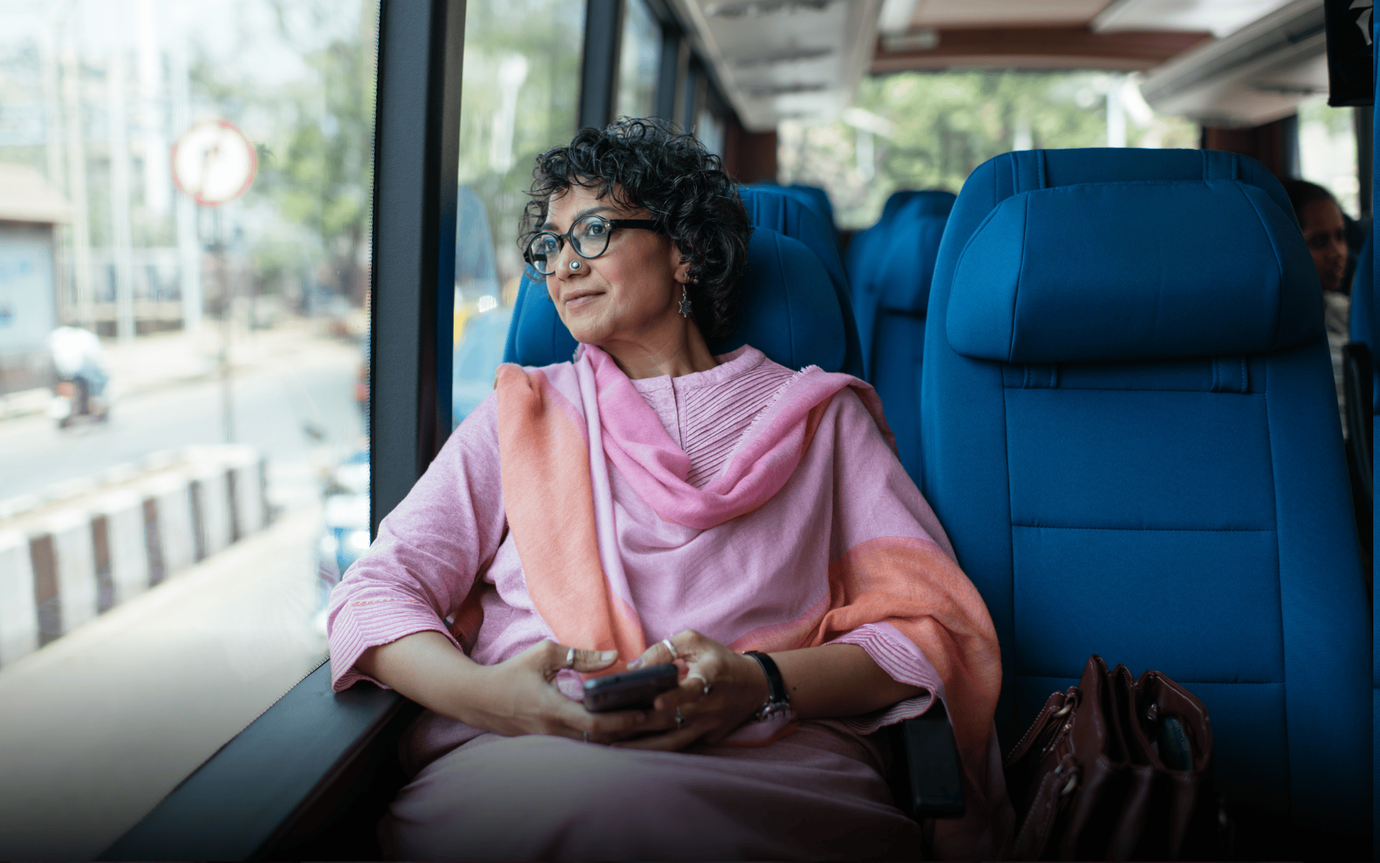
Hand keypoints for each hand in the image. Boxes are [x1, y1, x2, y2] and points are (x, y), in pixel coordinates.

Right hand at [464, 640, 648, 742]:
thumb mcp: (544, 655)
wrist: (476, 698)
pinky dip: (597, 736)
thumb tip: (614, 656)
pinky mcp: (545, 741)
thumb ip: (581, 656)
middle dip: (625, 730)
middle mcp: (553, 730)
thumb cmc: (510, 672)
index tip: (643, 712)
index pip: (595, 724)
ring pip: (589, 744)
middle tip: (650, 718)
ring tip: (636, 720)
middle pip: (599, 739)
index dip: (622, 720)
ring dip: (613, 734)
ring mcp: (548, 740)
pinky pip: (578, 742)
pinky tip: (611, 724)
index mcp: (553, 709)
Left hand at [612, 630, 770, 750]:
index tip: (656, 702)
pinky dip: (657, 748)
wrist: (755, 684)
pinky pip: (680, 745)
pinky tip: (634, 749)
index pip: (693, 689)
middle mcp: (711, 705)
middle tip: (611, 725)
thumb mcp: (695, 641)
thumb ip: (664, 649)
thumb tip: (634, 667)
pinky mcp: (709, 738)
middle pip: (673, 719)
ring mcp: (709, 725)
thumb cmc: (719, 659)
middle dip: (641, 724)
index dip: (676, 696)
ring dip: (644, 744)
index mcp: (710, 676)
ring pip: (673, 740)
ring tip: (615, 743)